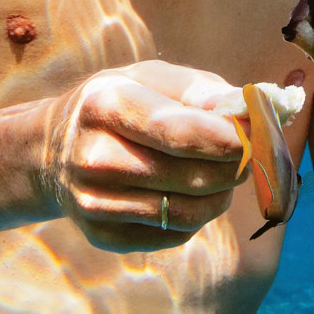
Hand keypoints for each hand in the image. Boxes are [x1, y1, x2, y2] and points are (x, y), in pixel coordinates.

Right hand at [43, 60, 247, 252]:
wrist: (54, 150)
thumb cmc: (119, 104)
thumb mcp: (150, 77)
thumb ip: (200, 89)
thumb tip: (249, 110)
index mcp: (107, 104)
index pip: (181, 133)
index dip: (230, 139)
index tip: (258, 137)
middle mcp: (94, 156)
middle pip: (193, 177)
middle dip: (235, 168)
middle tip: (244, 155)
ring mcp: (94, 202)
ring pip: (189, 213)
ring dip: (221, 196)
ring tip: (220, 175)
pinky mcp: (102, 236)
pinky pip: (175, 235)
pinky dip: (196, 218)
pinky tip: (187, 195)